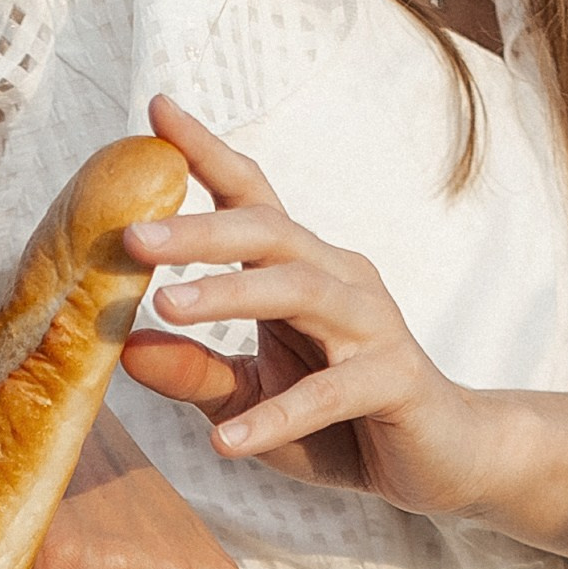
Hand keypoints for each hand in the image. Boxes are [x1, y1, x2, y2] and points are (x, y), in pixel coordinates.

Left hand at [118, 93, 489, 514]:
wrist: (441, 460)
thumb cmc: (340, 422)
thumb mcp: (250, 398)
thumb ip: (195, 373)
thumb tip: (126, 349)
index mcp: (302, 269)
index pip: (251, 198)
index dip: (207, 152)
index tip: (156, 107)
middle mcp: (340, 279)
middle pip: (268, 233)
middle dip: (198, 229)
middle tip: (132, 235)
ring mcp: (373, 324)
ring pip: (300, 291)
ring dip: (230, 296)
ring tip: (166, 310)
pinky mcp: (396, 379)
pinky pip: (331, 393)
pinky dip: (277, 416)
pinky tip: (228, 442)